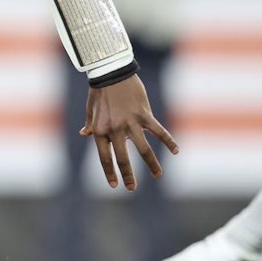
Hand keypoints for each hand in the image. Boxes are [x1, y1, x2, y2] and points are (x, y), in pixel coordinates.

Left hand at [81, 74, 178, 189]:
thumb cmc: (100, 91)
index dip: (109, 172)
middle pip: (123, 158)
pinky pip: (158, 131)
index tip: (114, 185)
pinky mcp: (144, 114)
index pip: (105, 157)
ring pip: (143, 149)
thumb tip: (85, 134)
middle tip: (132, 188)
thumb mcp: (91, 109)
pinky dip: (168, 141)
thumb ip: (91, 124)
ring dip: (152, 164)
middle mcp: (115, 129)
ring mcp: (130, 122)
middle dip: (128, 175)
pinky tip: (176, 151)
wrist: (111, 72)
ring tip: (158, 175)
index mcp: (100, 130)